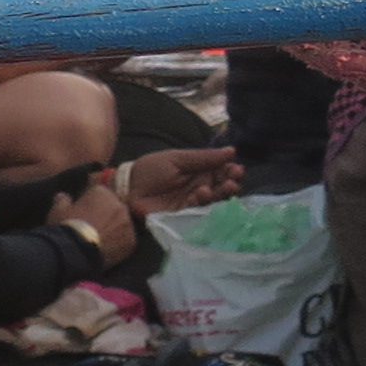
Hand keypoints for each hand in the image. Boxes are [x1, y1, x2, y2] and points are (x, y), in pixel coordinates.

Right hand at [47, 179, 138, 265]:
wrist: (74, 253)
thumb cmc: (64, 228)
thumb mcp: (57, 211)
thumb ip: (62, 200)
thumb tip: (62, 196)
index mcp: (103, 192)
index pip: (100, 194)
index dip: (90, 204)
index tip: (84, 213)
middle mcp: (119, 205)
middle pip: (114, 208)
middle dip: (105, 215)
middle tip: (93, 228)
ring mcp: (127, 223)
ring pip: (122, 224)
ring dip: (114, 229)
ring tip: (99, 241)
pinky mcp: (131, 241)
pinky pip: (127, 240)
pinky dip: (119, 244)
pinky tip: (106, 250)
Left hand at [121, 146, 240, 214]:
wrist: (128, 187)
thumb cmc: (152, 169)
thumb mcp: (178, 158)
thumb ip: (204, 157)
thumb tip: (232, 151)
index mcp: (200, 171)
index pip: (221, 171)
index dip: (231, 170)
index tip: (237, 169)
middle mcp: (200, 186)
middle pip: (222, 186)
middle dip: (231, 183)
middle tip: (233, 180)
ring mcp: (193, 201)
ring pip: (214, 199)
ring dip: (222, 193)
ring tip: (225, 186)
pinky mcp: (184, 214)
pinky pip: (200, 209)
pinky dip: (204, 201)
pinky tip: (203, 192)